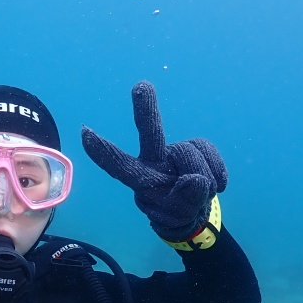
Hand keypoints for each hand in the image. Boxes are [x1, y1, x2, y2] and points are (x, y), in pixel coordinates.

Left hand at [81, 81, 227, 242]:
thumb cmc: (176, 212)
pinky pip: (208, 151)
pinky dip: (217, 170)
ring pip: (191, 155)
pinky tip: (216, 184)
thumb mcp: (178, 216)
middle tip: (141, 86)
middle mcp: (155, 159)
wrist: (197, 208)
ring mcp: (176, 151)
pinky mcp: (197, 146)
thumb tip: (194, 178)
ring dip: (204, 179)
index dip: (102, 151)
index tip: (84, 133)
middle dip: (146, 111)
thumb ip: (184, 201)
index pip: (118, 164)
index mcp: (140, 177)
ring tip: (203, 193)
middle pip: (151, 134)